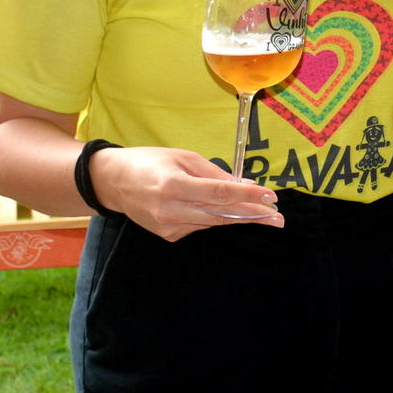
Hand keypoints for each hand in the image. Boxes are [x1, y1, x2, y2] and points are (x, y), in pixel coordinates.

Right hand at [91, 145, 282, 240]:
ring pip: (213, 222)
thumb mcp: (184, 157)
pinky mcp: (168, 235)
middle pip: (221, 214)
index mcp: (174, 184)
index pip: (220, 193)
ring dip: (240, 218)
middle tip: (279, 218)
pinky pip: (200, 226)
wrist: (113, 183)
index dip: (247, 196)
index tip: (271, 197)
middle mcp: (171, 209)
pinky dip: (214, 218)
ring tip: (265, 216)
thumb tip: (246, 184)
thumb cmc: (150, 162)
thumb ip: (215, 173)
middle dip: (253, 215)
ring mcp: (168, 225)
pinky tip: (223, 212)